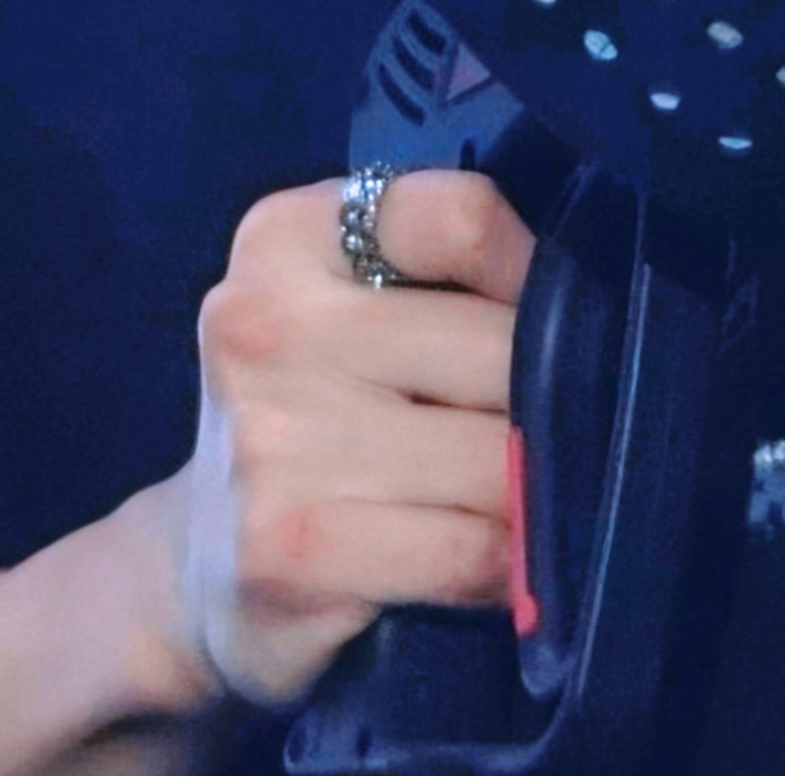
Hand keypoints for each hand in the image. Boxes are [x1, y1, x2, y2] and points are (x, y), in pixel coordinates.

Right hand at [177, 167, 536, 707]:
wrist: (194, 568)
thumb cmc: (308, 411)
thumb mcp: (349, 305)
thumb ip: (443, 275)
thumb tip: (590, 302)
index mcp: (288, 235)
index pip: (462, 216)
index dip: (532, 270)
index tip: (548, 315)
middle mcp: (266, 322)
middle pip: (496, 344)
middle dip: (549, 398)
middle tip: (553, 429)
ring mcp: (273, 440)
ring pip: (495, 456)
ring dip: (534, 489)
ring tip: (526, 496)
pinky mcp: (290, 550)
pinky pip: (466, 549)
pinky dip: (507, 561)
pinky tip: (499, 564)